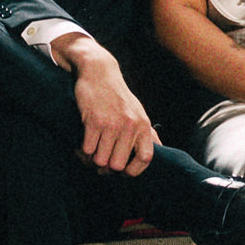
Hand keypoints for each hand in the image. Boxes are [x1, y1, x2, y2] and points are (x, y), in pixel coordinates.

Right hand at [51, 32, 156, 175]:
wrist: (99, 72)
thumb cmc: (118, 96)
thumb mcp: (138, 111)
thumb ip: (148, 132)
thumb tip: (160, 149)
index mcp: (143, 125)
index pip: (145, 158)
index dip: (134, 170)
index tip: (124, 171)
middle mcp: (130, 125)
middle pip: (117, 165)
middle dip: (107, 167)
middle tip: (102, 162)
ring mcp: (111, 124)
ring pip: (100, 160)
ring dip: (92, 160)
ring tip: (91, 153)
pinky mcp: (94, 121)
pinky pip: (87, 149)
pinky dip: (83, 151)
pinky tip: (83, 145)